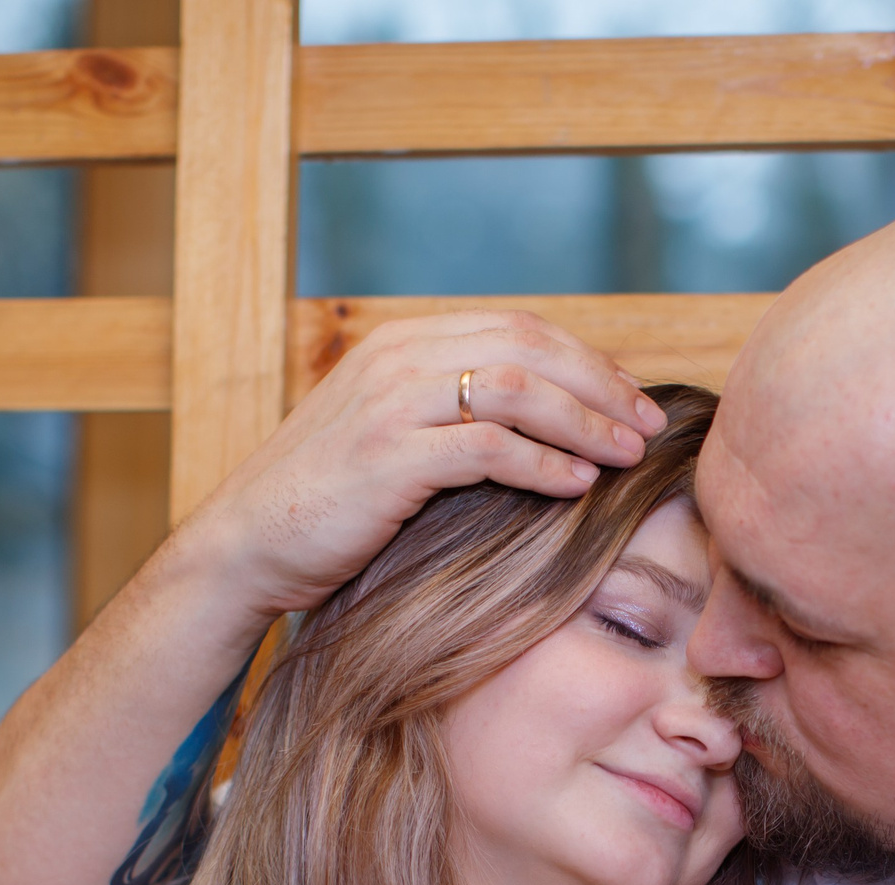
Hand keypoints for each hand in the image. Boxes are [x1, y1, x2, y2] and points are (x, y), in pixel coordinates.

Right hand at [166, 310, 667, 619]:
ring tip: (628, 453)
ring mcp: (390, 405)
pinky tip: (578, 483)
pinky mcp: (388, 458)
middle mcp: (397, 360)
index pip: (519, 329)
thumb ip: (450, 415)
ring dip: (584, 420)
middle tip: (649, 424)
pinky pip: (487, 447)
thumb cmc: (327, 505)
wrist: (245, 546)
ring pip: (516, 388)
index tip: (631, 398)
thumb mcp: (391, 438)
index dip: (586, 360)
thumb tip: (538, 423)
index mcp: (403, 344)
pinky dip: (544, 462)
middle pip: (529, 347)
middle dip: (600, 385)